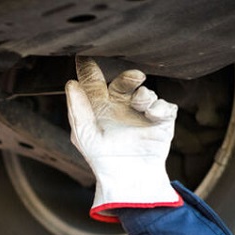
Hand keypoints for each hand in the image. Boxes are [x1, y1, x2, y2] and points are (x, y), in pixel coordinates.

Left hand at [65, 57, 181, 221]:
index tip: (84, 55)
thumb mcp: (83, 134)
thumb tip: (70, 83)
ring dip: (144, 94)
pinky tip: (152, 114)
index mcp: (99, 108)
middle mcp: (120, 107)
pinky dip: (159, 107)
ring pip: (146, 92)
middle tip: (133, 77)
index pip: (94, 82)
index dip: (89, 68)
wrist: (127, 178)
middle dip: (128, 77)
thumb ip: (77, 108)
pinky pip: (164, 106)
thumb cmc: (102, 159)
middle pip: (124, 82)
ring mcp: (141, 113)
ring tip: (140, 103)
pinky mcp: (161, 121)